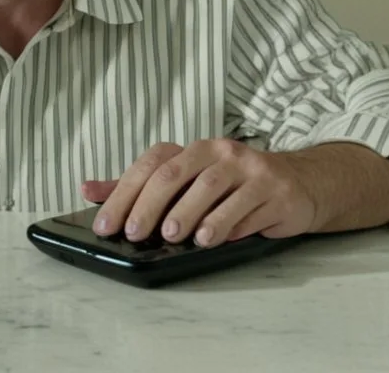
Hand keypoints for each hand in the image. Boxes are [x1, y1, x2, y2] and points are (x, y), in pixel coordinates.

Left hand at [81, 140, 316, 247]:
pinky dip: (227, 223)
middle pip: (178, 173)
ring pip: (214, 186)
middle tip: (136, 233)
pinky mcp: (276, 189)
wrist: (300, 185)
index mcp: (194, 150)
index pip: (153, 164)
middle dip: (152, 204)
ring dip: (190, 212)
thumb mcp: (187, 182)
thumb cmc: (235, 187)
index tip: (108, 224)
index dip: (126, 192)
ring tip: (174, 236)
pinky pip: (249, 206)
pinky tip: (211, 238)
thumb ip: (139, 187)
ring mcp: (251, 168)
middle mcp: (221, 152)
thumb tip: (88, 190)